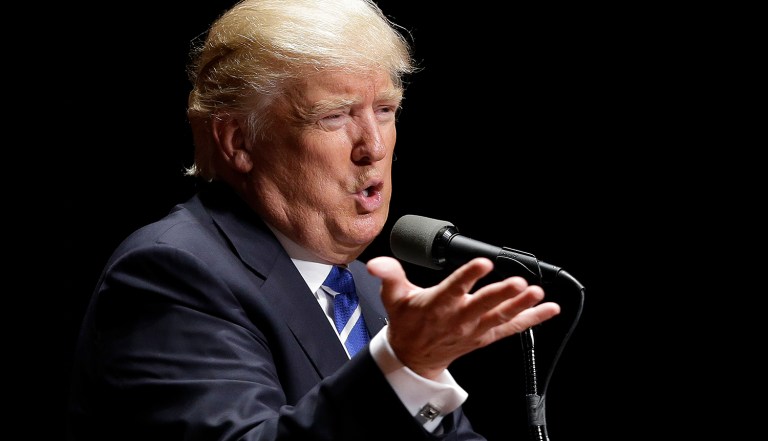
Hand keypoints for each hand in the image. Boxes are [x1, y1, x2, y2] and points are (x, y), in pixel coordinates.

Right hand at [367, 256, 560, 379]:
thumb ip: (389, 275)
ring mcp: (475, 328)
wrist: (414, 357)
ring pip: (501, 316)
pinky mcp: (486, 336)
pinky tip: (549, 309)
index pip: (454, 287)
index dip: (468, 276)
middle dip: (502, 294)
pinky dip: (532, 318)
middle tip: (519, 283)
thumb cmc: (408, 322)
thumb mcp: (393, 297)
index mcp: (438, 304)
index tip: (481, 263)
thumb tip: (377, 263)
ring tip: (536, 293)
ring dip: (521, 305)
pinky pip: (512, 328)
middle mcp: (459, 317)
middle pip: (483, 305)